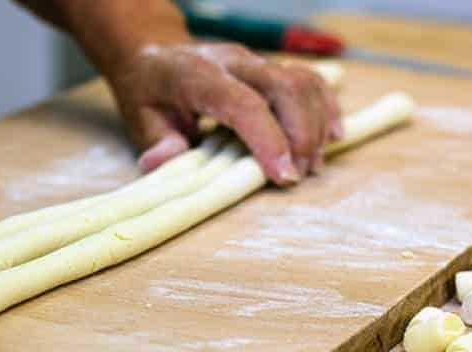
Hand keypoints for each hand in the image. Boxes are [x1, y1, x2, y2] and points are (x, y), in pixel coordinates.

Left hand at [108, 42, 342, 184]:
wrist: (154, 56)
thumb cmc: (148, 92)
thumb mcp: (139, 119)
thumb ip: (156, 142)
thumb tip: (161, 163)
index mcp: (197, 75)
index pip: (242, 103)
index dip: (268, 140)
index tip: (284, 176)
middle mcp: (232, 62)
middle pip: (283, 87)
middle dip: (301, 135)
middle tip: (299, 175)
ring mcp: (253, 61)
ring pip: (302, 82)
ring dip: (316, 125)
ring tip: (312, 165)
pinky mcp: (268, 66)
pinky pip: (308, 79)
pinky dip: (326, 107)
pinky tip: (332, 137)